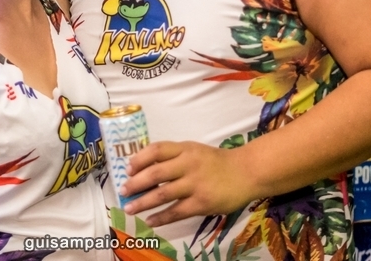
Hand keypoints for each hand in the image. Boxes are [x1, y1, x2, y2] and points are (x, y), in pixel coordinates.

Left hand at [120, 141, 254, 227]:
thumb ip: (174, 156)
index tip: (127, 169)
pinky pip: (176, 211)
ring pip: (162, 194)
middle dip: (136, 183)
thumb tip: (145, 168)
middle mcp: (188, 164)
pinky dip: (161, 217)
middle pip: (155, 172)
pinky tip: (150, 221)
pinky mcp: (202, 203)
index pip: (156, 150)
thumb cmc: (217, 162)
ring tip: (130, 208)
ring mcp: (195, 184)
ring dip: (143, 202)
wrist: (246, 173)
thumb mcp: (195, 151)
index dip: (139, 159)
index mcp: (185, 149)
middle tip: (123, 191)